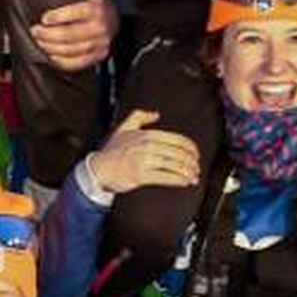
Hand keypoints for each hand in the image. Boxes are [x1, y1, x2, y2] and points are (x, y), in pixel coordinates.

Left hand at [31, 0, 116, 73]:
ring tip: (39, 41)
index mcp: (96, 7)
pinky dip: (61, 60)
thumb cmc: (95, 1)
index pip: (78, 12)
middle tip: (35, 31)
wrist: (114, 20)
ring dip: (51, 47)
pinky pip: (77, 63)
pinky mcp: (97, 56)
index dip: (59, 17)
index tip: (44, 18)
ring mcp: (100, 43)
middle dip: (49, 34)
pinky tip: (51, 54)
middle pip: (72, 35)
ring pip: (72, 50)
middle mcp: (100, 26)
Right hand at [86, 108, 201, 198]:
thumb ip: (140, 115)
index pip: (177, 139)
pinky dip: (178, 180)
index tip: (196, 154)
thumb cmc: (112, 151)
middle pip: (178, 153)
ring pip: (174, 165)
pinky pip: (165, 177)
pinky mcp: (141, 176)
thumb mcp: (124, 127)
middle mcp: (147, 146)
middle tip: (196, 167)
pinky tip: (184, 182)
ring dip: (188, 172)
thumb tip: (156, 114)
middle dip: (192, 161)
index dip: (191, 148)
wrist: (99, 168)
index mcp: (147, 134)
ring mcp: (144, 161)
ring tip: (193, 176)